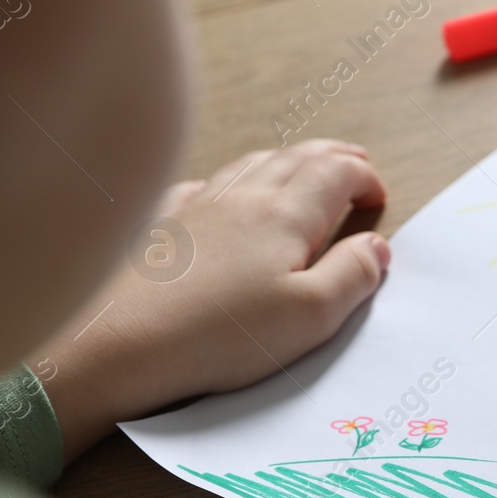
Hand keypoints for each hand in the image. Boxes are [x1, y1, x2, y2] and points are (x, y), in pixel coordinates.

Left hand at [33, 141, 388, 462]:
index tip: (378, 196)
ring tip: (302, 166)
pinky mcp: (159, 228)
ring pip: (250, 165)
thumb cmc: (219, 334)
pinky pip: (199, 187)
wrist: (118, 341)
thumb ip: (353, 276)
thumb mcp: (311, 317)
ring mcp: (196, 208)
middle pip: (296, 158)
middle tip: (355, 161)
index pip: (336, 174)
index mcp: (285, 216)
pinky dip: (227, 182)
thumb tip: (377, 247)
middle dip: (332, 156)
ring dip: (286, 160)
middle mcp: (241, 199)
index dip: (364, 177)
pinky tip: (222, 192)